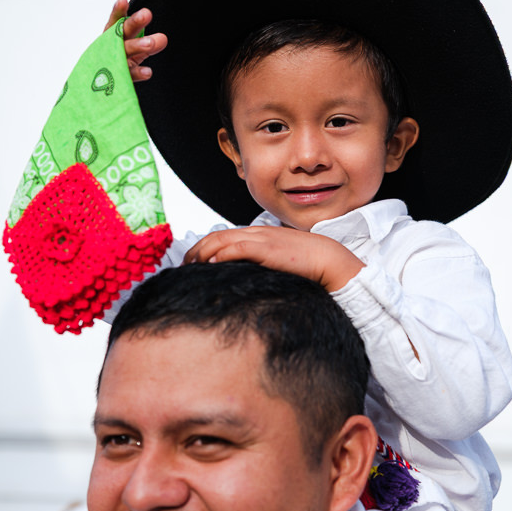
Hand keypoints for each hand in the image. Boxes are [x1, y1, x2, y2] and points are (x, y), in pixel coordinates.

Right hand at [104, 0, 167, 81]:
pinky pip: (129, 75)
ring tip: (151, 43)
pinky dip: (138, 73)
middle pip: (122, 32)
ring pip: (126, 51)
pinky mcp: (119, 79)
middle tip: (146, 14)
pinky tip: (148, 72)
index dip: (118, 11)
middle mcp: (112, 47)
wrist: (100, 85)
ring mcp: (114, 62)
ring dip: (138, 45)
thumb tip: (163, 39)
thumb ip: (147, 43)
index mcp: (113, 35)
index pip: (116, 20)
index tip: (122, 0)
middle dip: (134, 23)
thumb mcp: (131, 49)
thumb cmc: (118, 61)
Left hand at [183, 226, 364, 291]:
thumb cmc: (306, 264)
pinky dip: (222, 254)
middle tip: (183, 267)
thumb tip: (242, 277)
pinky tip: (211, 265)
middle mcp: (255, 233)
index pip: (222, 236)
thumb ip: (259, 265)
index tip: (191, 264)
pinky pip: (238, 248)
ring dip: (202, 253)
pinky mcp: (267, 249)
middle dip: (195, 250)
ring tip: (190, 267)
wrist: (328, 259)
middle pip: (216, 236)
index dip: (202, 248)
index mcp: (257, 236)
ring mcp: (261, 239)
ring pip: (222, 240)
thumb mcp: (277, 262)